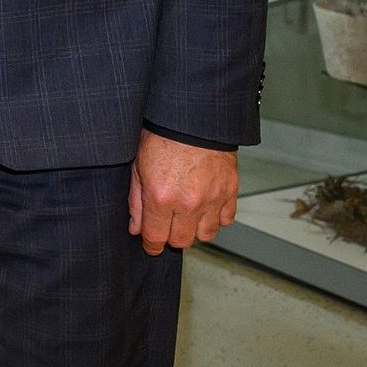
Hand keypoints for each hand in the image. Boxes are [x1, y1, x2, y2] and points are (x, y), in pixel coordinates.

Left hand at [129, 130, 238, 254]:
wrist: (192, 120)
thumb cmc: (161, 137)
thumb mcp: (137, 167)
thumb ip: (136, 202)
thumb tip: (136, 228)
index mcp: (161, 198)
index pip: (156, 238)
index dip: (151, 245)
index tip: (151, 245)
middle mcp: (188, 204)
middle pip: (181, 241)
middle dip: (171, 237)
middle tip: (166, 226)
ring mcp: (212, 200)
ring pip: (205, 235)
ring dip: (194, 230)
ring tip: (186, 216)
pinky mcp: (230, 193)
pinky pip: (225, 220)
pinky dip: (215, 218)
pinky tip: (205, 207)